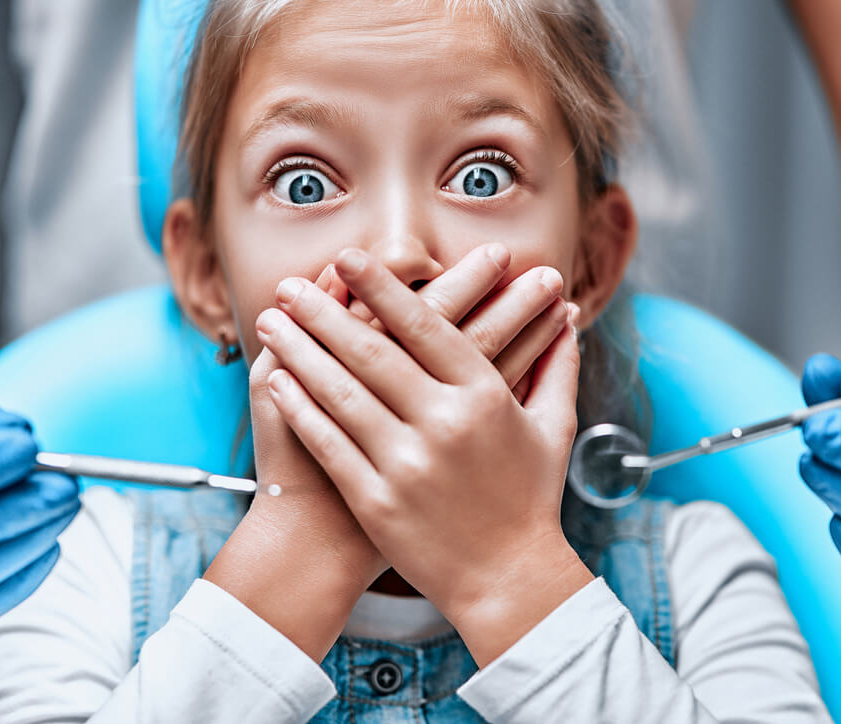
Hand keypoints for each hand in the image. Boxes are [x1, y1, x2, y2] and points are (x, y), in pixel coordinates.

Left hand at [259, 248, 588, 658]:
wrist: (510, 582)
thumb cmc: (530, 499)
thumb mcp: (553, 429)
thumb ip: (558, 368)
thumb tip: (570, 318)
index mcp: (485, 397)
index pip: (425, 327)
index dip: (382, 288)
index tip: (348, 258)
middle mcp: (444, 424)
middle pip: (372, 352)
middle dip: (323, 311)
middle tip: (288, 284)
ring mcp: (407, 464)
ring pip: (341, 393)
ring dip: (300, 351)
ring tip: (271, 321)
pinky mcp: (377, 501)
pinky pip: (330, 443)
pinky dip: (300, 409)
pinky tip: (278, 381)